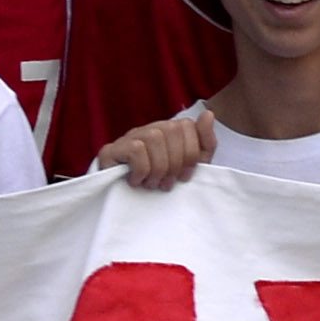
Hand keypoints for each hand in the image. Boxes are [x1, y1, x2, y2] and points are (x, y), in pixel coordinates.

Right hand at [101, 108, 216, 188]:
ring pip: (154, 138)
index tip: (184, 176)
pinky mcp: (110, 150)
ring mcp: (129, 137)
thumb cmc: (162, 184)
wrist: (127, 206)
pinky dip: (142, 170)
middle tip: (168, 183)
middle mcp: (149, 129)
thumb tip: (208, 114)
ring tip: (153, 184)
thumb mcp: (191, 167)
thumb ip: (205, 143)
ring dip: (158, 168)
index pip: (186, 125)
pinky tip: (137, 181)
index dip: (191, 154)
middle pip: (172, 130)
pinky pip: (136, 149)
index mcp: (169, 131)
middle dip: (175, 163)